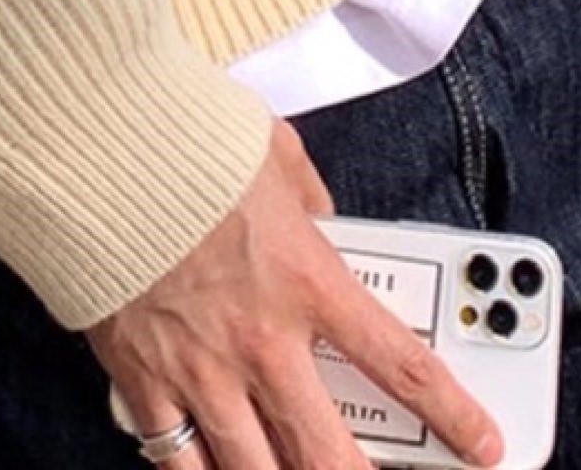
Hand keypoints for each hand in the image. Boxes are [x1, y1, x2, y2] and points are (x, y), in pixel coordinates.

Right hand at [88, 116, 506, 468]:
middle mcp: (263, 339)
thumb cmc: (184, 143)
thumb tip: (320, 215)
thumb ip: (309, 194)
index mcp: (307, 281)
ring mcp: (201, 369)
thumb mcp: (273, 151)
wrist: (99, 154)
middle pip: (329, 453)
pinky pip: (177, 458)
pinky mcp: (143, 379)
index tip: (481, 442)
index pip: (400, 364)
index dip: (451, 414)